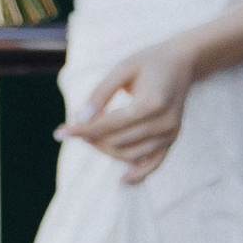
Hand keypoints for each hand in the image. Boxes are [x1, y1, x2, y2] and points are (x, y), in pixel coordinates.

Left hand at [65, 35, 199, 181]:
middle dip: (92, 137)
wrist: (182, 63)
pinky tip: (122, 181)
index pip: (111, 124)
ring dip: (106, 150)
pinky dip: (138, 174)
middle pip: (119, 141)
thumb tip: (81, 118)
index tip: (60, 132)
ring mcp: (171, 133)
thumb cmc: (148, 62)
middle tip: (75, 127)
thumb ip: (100, 93)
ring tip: (90, 136)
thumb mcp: (122, 68)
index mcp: (152, 102)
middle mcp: (165, 122)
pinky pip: (154, 163)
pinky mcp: (173, 139)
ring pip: (131, 155)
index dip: (83, 129)